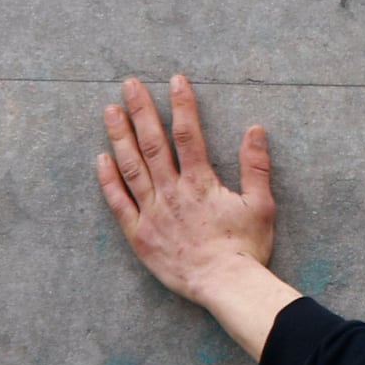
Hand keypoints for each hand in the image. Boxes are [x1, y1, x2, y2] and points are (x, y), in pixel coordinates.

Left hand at [95, 73, 300, 357]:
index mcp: (201, 183)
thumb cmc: (247, 248)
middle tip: (129, 84)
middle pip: (152, 143)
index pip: (188, 135)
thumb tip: (255, 129)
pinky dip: (108, 179)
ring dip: (119, 136)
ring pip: (130, 166)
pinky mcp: (139, 233)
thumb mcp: (262, 205)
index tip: (175, 80)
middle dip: (141, 110)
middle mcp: (171, 191)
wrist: (227, 284)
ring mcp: (152, 211)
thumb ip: (256, 166)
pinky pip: (118, 201)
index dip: (182, 105)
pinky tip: (101, 158)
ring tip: (110, 110)